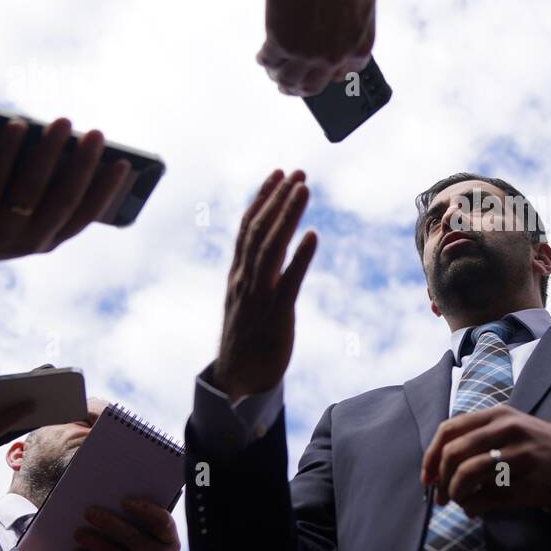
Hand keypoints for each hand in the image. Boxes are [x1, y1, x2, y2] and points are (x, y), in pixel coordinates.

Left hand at [0, 117, 130, 265]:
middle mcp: (29, 241)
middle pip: (63, 200)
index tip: (122, 163)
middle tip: (95, 133)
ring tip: (61, 123)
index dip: (106, 190)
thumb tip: (63, 147)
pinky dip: (8, 149)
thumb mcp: (22, 216)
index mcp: (48, 241)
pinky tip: (16, 126)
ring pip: (32, 188)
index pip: (86, 216)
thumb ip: (44, 194)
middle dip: (83, 164)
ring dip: (49, 151)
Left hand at [72, 498, 180, 550]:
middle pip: (134, 538)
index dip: (145, 510)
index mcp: (171, 542)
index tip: (124, 501)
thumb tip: (111, 506)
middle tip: (89, 512)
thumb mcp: (152, 540)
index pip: (163, 522)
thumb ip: (142, 525)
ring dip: (95, 543)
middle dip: (109, 523)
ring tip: (79, 533)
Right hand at [211, 169, 316, 401]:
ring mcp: (258, 295)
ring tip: (303, 190)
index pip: (248, 226)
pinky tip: (312, 236)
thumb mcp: (247, 299)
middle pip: (259, 229)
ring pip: (271, 247)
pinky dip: (299, 257)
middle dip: (278, 197)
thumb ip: (257, 274)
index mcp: (238, 274)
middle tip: (298, 172)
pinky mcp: (276, 313)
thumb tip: (274, 250)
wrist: (237, 379)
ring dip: (287, 216)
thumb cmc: (247, 338)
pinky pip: (288, 280)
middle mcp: (245, 278)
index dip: (263, 197)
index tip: (279, 173)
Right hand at [258, 0, 374, 96]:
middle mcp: (335, 57)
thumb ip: (348, 24)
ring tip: (272, 71)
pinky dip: (264, 59)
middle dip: (300, 87)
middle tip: (289, 84)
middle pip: (313, 85)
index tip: (319, 71)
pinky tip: (261, 54)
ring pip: (288, 80)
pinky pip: (268, 60)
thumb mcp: (359, 0)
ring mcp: (307, 53)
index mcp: (360, 46)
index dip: (329, 74)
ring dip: (279, 78)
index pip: (345, 74)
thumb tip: (330, 32)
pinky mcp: (280, 42)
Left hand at [420, 406, 550, 516]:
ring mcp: (518, 457)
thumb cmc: (533, 445)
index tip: (426, 478)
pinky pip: (485, 498)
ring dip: (456, 494)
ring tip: (460, 502)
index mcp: (497, 414)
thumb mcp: (507, 426)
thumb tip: (435, 463)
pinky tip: (474, 510)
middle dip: (440, 480)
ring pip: (467, 476)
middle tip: (440, 498)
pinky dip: (472, 508)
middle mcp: (507, 431)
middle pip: (454, 454)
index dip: (431, 456)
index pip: (449, 430)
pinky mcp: (526, 484)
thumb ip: (474, 436)